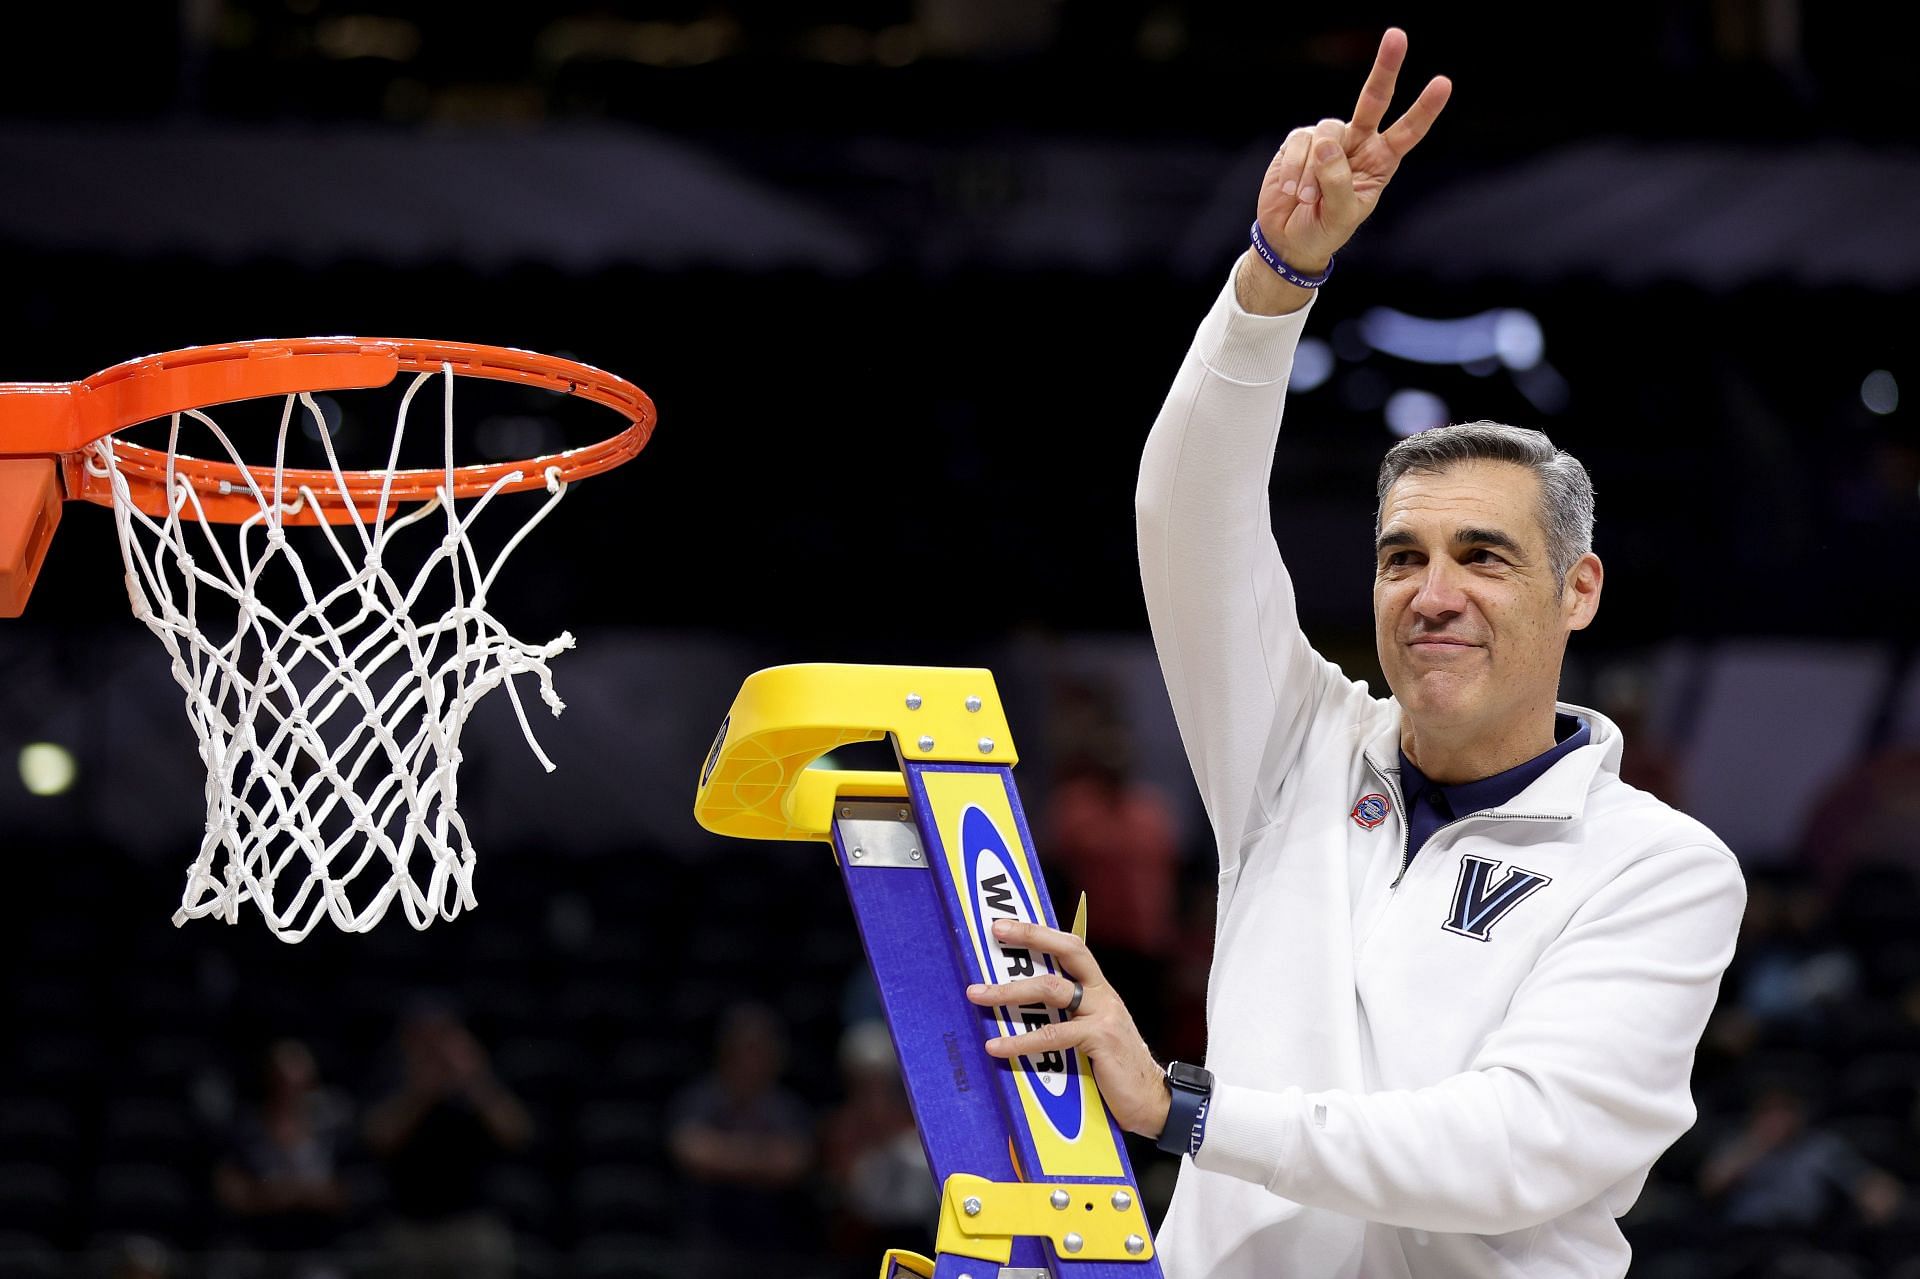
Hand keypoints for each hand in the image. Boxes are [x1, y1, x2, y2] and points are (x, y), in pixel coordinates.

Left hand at [966, 918, 1170, 1138]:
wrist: (1152, 1101)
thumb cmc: (1113, 1069)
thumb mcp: (1090, 1034)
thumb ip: (1064, 1017)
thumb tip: (1018, 1009)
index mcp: (1098, 989)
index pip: (1071, 947)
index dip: (1039, 932)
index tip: (1005, 925)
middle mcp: (1102, 995)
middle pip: (1065, 953)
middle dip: (1029, 938)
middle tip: (995, 934)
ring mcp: (1103, 1015)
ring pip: (1051, 990)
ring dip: (1009, 992)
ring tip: (977, 995)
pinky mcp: (1101, 1039)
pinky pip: (1053, 1035)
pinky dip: (1020, 1041)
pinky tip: (997, 1047)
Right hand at [1255, 27, 1451, 274]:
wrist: (1288, 237)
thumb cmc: (1324, 228)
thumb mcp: (1340, 216)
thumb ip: (1338, 181)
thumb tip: (1326, 142)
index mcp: (1380, 161)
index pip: (1408, 131)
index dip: (1424, 108)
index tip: (1443, 83)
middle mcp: (1358, 142)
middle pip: (1374, 99)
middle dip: (1385, 68)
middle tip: (1397, 35)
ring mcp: (1329, 138)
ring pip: (1326, 132)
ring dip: (1312, 171)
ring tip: (1305, 198)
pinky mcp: (1300, 141)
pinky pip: (1300, 143)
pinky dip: (1294, 169)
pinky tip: (1290, 190)